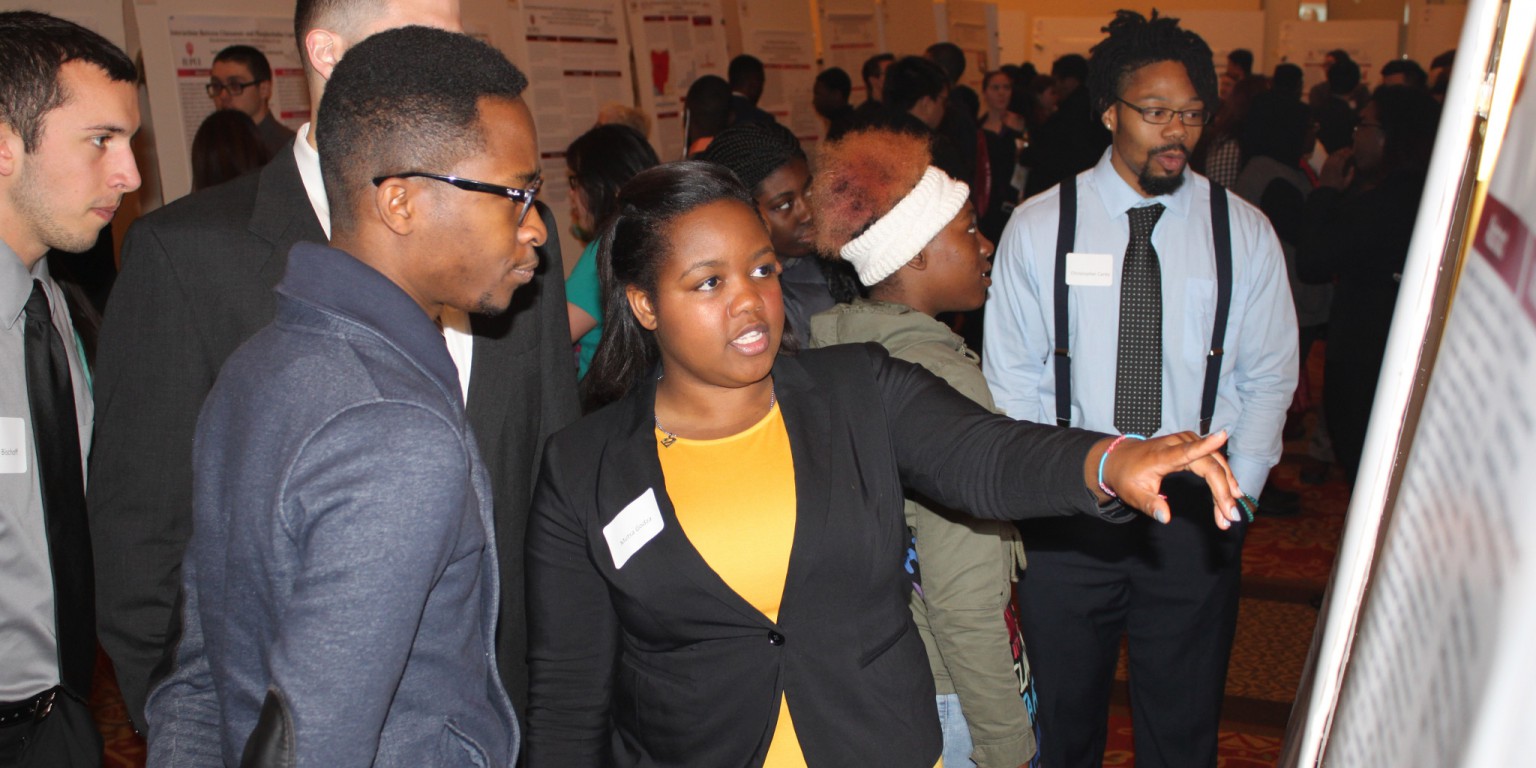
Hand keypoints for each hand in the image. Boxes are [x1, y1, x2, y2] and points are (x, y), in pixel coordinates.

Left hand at [1094, 431, 1244, 529]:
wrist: (1119, 458)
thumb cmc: (1126, 476)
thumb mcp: (1132, 494)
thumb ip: (1149, 505)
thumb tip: (1165, 518)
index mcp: (1161, 455)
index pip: (1186, 450)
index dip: (1205, 444)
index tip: (1222, 435)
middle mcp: (1176, 444)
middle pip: (1209, 464)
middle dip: (1223, 490)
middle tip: (1229, 516)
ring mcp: (1185, 441)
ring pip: (1215, 462)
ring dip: (1227, 486)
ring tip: (1230, 511)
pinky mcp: (1190, 443)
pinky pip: (1212, 460)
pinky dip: (1223, 477)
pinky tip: (1231, 492)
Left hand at [1319, 147, 1354, 189]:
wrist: (1324, 191)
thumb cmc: (1336, 187)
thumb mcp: (1346, 183)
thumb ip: (1351, 175)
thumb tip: (1352, 167)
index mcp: (1337, 168)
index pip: (1343, 158)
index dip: (1348, 153)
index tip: (1353, 151)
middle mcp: (1331, 165)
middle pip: (1338, 155)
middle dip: (1344, 150)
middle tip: (1349, 148)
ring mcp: (1326, 165)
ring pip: (1332, 155)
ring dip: (1338, 151)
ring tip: (1343, 150)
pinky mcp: (1323, 167)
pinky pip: (1328, 158)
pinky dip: (1332, 155)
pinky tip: (1336, 154)